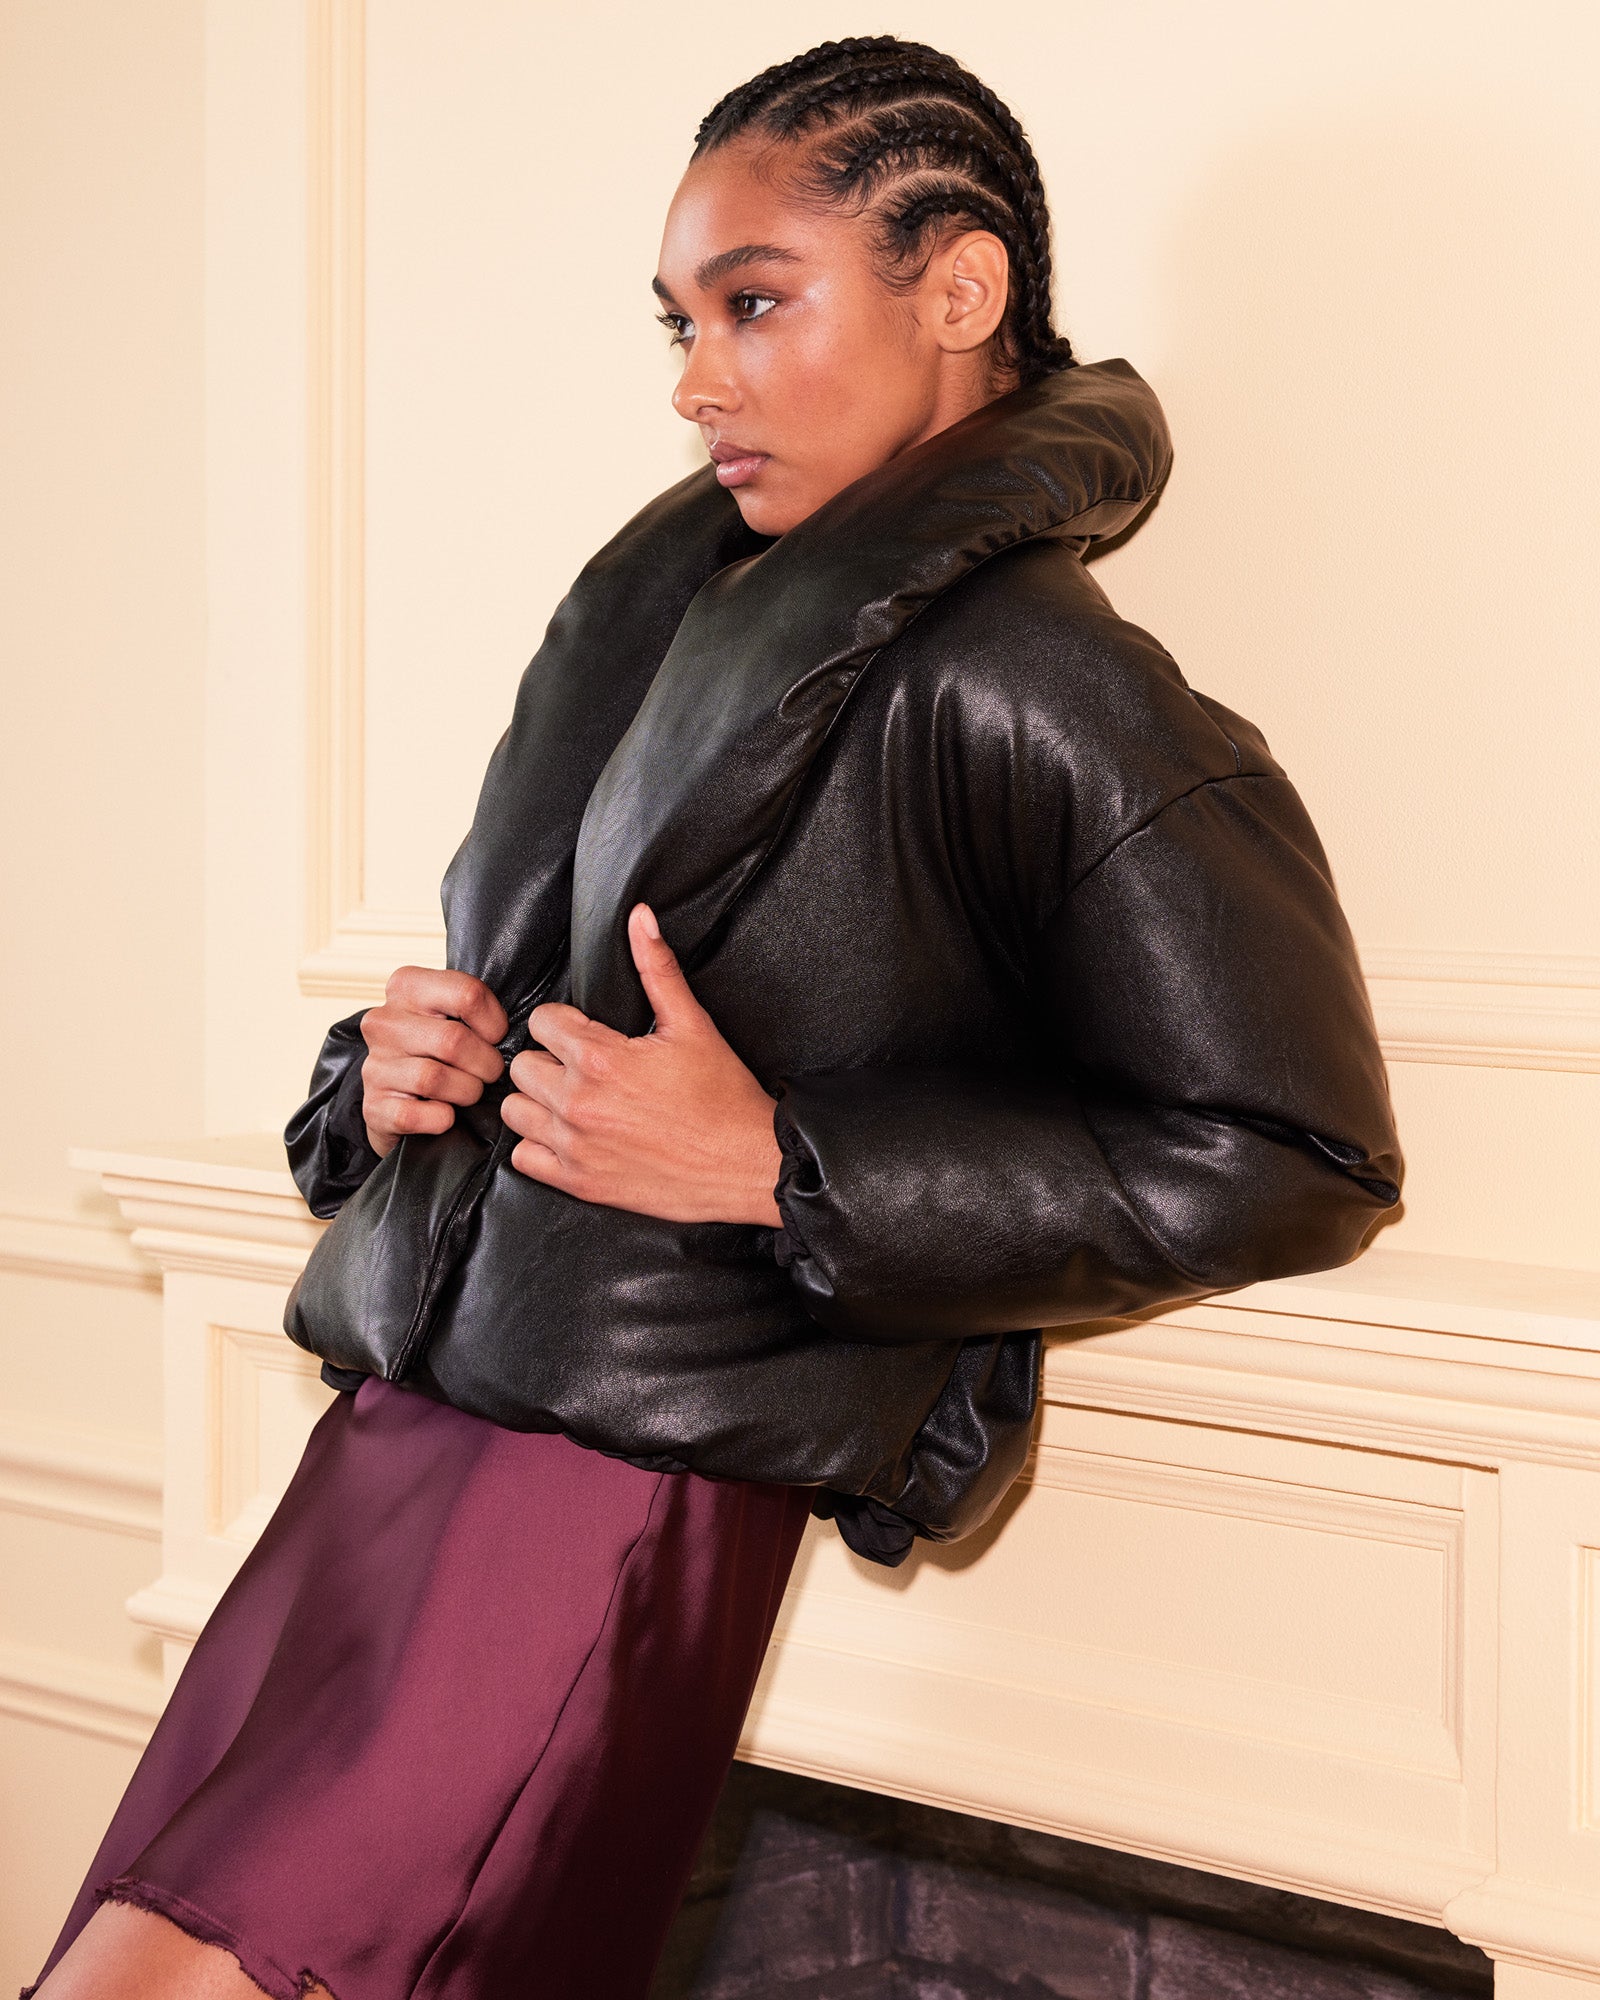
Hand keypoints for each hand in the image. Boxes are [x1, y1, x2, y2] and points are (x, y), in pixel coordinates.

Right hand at [359, 966, 508, 1157]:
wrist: (397, 1098)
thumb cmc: (439, 1051)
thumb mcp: (454, 1015)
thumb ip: (476, 1006)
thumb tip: (522, 1022)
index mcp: (406, 986)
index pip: (467, 994)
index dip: (494, 1023)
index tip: (495, 1038)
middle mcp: (383, 1021)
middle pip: (454, 1041)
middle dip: (486, 1064)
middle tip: (489, 1073)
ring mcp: (374, 1065)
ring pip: (434, 1078)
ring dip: (467, 1092)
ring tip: (469, 1092)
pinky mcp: (374, 1106)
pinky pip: (418, 1114)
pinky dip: (442, 1118)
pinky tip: (445, 1114)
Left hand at [500, 904, 782, 1225]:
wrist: (746, 1165)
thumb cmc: (723, 1096)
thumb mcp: (692, 1024)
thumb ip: (657, 968)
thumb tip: (639, 916)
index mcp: (601, 1059)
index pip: (542, 1021)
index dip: (565, 1022)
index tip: (589, 1034)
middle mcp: (578, 1102)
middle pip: (522, 1065)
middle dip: (549, 1059)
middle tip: (583, 1068)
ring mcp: (575, 1146)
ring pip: (514, 1109)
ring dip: (537, 1101)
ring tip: (571, 1099)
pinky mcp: (579, 1182)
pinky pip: (523, 1158)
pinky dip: (538, 1145)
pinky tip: (568, 1134)